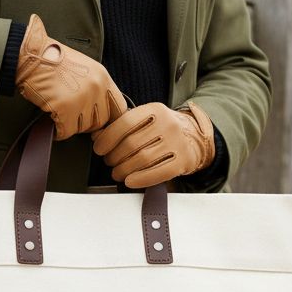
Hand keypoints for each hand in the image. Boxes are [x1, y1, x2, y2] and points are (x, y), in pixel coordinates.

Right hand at [14, 13, 128, 140]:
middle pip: (101, 121)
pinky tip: (52, 122)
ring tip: (60, 116)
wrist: (31, 56)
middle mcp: (96, 89)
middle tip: (73, 119)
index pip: (119, 108)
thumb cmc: (52, 60)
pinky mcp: (65, 108)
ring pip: (83, 128)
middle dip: (86, 123)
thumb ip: (95, 86)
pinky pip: (66, 131)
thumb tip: (99, 108)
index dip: (109, 118)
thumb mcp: (83, 67)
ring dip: (71, 126)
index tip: (99, 122)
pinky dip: (58, 131)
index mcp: (103, 77)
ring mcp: (81, 99)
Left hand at [91, 100, 215, 188]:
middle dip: (114, 157)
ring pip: (142, 160)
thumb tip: (97, 136)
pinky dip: (141, 179)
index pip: (125, 123)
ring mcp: (177, 142)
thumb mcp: (146, 120)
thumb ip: (123, 125)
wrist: (194, 137)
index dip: (108, 138)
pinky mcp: (184, 160)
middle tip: (109, 162)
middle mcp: (167, 124)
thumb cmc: (163, 130)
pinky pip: (159, 173)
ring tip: (117, 173)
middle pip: (131, 144)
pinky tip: (130, 181)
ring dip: (124, 170)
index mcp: (155, 110)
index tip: (99, 149)